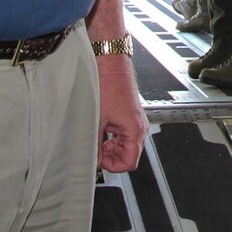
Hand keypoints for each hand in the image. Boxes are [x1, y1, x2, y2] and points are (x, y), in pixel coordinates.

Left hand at [95, 54, 148, 171]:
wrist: (111, 65)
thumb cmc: (108, 85)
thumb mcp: (98, 119)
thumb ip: (96, 143)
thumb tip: (92, 159)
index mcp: (135, 130)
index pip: (130, 162)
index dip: (114, 166)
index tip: (100, 161)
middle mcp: (139, 127)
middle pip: (129, 156)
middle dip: (112, 157)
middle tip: (96, 152)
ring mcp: (135, 122)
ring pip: (126, 146)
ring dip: (111, 148)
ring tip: (97, 141)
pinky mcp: (129, 117)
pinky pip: (124, 136)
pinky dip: (112, 139)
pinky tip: (101, 133)